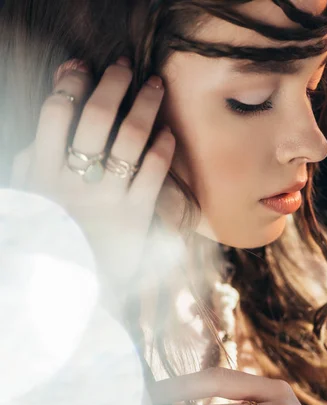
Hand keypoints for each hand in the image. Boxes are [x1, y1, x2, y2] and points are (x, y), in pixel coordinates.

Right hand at [10, 58, 174, 303]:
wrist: (69, 287)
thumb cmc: (52, 235)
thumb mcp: (29, 198)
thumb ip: (32, 160)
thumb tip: (46, 121)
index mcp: (43, 173)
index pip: (55, 112)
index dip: (70, 82)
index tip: (82, 66)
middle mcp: (74, 182)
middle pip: (96, 116)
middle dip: (113, 83)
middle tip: (127, 67)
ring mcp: (106, 199)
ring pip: (129, 139)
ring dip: (145, 105)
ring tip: (156, 87)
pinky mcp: (134, 218)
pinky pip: (153, 174)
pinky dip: (162, 149)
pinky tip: (167, 134)